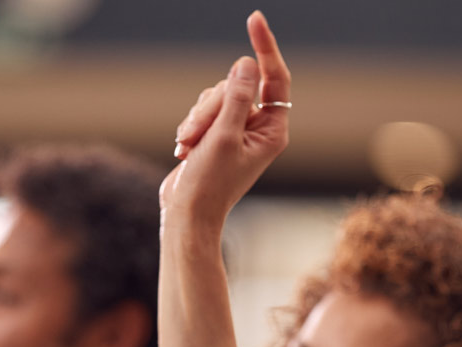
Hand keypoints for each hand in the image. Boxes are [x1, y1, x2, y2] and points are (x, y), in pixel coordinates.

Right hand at [160, 11, 290, 228]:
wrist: (187, 213)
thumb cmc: (210, 184)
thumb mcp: (224, 137)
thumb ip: (237, 98)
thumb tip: (246, 63)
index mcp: (273, 131)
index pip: (275, 78)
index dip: (266, 47)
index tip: (255, 19)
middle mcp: (258, 127)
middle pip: (237, 86)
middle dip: (211, 106)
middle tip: (198, 136)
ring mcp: (236, 130)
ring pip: (215, 95)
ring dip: (197, 118)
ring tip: (189, 147)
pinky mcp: (216, 133)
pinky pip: (202, 108)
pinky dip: (190, 125)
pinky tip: (185, 149)